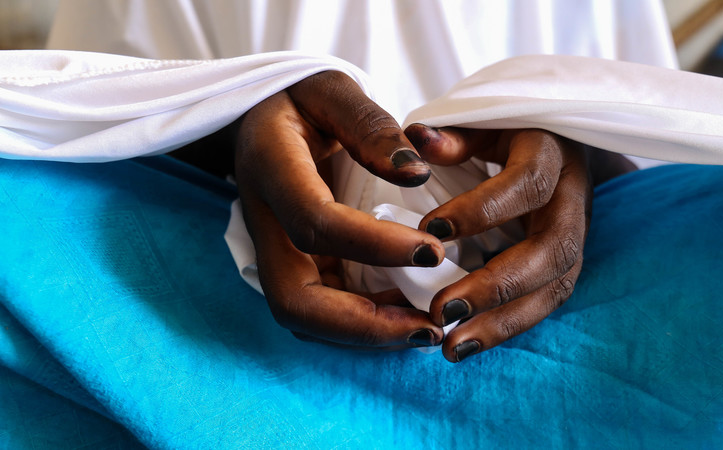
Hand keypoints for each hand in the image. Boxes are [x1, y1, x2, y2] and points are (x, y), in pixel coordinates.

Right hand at [234, 71, 445, 348]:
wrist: (256, 124)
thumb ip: (370, 126)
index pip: (315, 224)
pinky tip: (408, 316)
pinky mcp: (291, 266)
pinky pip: (320, 312)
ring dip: (365, 335)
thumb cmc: (298, 101)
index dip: (373, 246)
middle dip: (362, 325)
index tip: (433, 251)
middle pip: (294, 300)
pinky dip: (362, 326)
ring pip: (305, 318)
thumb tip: (415, 174)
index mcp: (269, 170)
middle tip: (429, 326)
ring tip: (427, 329)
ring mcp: (273, 252)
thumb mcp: (331, 90)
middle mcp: (264, 224)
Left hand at [405, 124, 613, 361]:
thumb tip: (415, 140)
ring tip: (452, 347)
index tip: (431, 231)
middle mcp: (573, 199)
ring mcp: (576, 235)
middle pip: (551, 250)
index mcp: (552, 154)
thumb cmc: (510, 130)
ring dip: (504, 322)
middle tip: (442, 309)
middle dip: (496, 285)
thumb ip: (454, 135)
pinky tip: (468, 343)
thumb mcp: (485, 121)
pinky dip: (509, 326)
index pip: (528, 185)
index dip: (483, 210)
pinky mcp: (567, 262)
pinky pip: (547, 300)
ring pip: (555, 287)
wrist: (560, 143)